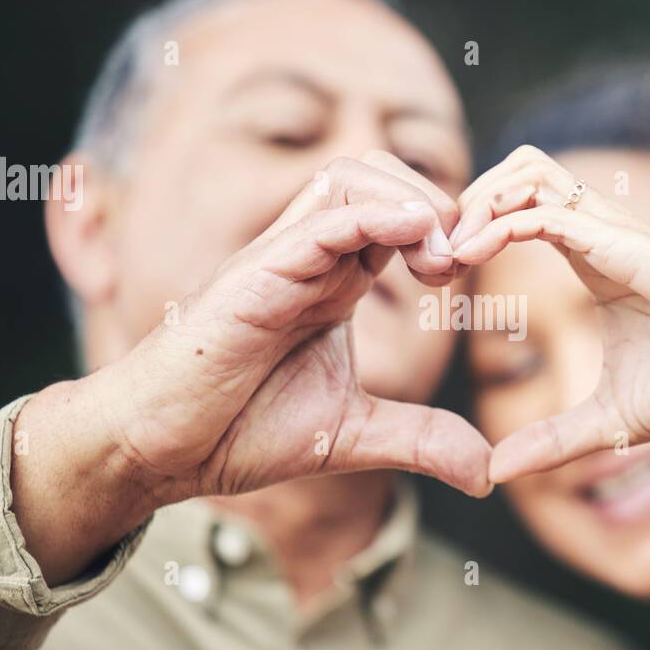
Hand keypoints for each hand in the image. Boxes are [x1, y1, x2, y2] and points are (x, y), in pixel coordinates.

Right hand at [13, 152, 488, 582]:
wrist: (161, 449)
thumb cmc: (238, 430)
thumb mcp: (353, 435)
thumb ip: (421, 440)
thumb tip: (488, 474)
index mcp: (335, 281)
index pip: (400, 216)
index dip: (446, 230)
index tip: (470, 276)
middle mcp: (311, 257)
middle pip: (382, 175)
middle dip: (438, 202)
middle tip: (461, 264)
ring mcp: (281, 259)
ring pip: (352, 178)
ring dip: (412, 202)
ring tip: (443, 257)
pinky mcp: (255, 274)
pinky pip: (321, 221)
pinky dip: (374, 217)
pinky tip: (414, 237)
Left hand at [452, 145, 649, 483]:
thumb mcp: (604, 422)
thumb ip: (551, 441)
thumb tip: (497, 471)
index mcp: (591, 258)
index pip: (522, 205)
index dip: (475, 224)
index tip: (441, 273)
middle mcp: (598, 233)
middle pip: (520, 168)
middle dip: (471, 195)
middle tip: (439, 250)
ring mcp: (611, 233)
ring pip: (531, 170)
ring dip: (482, 199)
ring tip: (454, 249)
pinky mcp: (624, 247)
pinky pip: (550, 214)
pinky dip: (503, 224)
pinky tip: (473, 256)